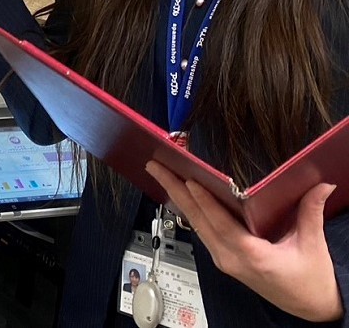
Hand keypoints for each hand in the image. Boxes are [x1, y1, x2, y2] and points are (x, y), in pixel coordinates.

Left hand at [145, 160, 342, 321]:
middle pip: (198, 220)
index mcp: (252, 256)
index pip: (221, 224)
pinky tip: (179, 195)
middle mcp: (231, 258)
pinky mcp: (225, 259)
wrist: (312, 310)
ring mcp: (225, 260)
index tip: (189, 181)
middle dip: (175, 190)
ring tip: (161, 174)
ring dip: (177, 198)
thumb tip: (320, 184)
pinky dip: (189, 210)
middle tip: (156, 166)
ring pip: (196, 225)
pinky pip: (202, 231)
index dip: (204, 202)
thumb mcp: (312, 245)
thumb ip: (311, 211)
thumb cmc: (311, 281)